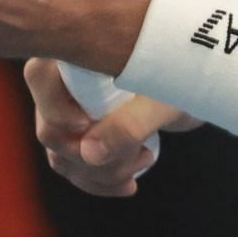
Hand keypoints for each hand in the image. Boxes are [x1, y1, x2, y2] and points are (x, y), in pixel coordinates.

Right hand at [26, 57, 201, 196]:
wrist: (197, 83)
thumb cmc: (182, 78)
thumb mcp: (164, 101)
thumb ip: (131, 123)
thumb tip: (89, 153)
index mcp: (81, 51)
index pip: (40, 75)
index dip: (56, 107)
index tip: (87, 125)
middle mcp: (66, 78)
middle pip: (51, 129)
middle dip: (92, 156)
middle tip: (140, 154)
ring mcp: (69, 108)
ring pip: (62, 156)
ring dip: (100, 172)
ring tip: (144, 159)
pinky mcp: (82, 133)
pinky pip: (73, 167)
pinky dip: (98, 181)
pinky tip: (128, 184)